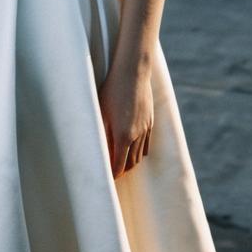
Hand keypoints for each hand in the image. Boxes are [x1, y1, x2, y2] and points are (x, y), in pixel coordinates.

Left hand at [97, 62, 152, 179]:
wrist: (133, 72)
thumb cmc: (111, 90)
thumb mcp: (101, 112)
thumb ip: (103, 134)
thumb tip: (101, 151)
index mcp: (122, 136)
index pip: (118, 166)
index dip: (112, 175)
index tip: (105, 180)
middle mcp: (136, 135)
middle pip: (130, 164)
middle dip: (120, 171)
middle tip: (110, 174)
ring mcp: (145, 129)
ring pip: (139, 156)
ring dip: (130, 163)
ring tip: (119, 164)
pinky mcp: (150, 122)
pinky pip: (146, 145)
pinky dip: (139, 152)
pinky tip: (131, 150)